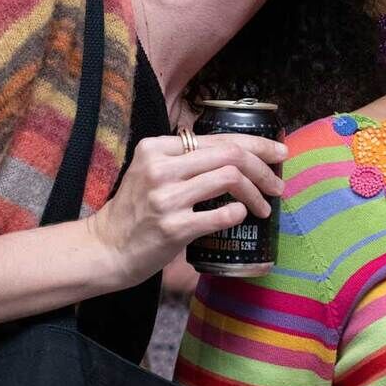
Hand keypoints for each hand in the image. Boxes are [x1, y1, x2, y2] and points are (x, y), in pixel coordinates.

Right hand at [84, 133, 285, 287]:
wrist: (106, 248)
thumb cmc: (135, 211)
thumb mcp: (150, 172)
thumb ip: (183, 159)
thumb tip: (236, 154)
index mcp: (156, 148)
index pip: (219, 137)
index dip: (257, 144)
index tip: (278, 154)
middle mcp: (160, 168)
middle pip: (230, 154)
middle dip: (264, 168)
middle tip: (278, 184)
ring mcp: (166, 198)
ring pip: (230, 179)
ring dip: (256, 194)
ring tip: (264, 207)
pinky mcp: (173, 228)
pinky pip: (221, 214)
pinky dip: (238, 214)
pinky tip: (242, 217)